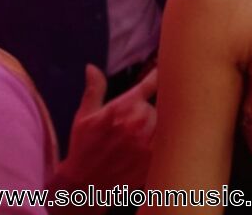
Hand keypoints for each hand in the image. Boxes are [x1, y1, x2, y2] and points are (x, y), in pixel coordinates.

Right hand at [55, 65, 156, 190]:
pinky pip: (167, 142)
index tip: (165, 70)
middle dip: (151, 110)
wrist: (84, 185)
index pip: (151, 83)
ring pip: (166, 122)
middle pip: (161, 104)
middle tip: (135, 123)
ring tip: (139, 137)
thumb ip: (94, 90)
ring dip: (156, 126)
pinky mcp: (155, 158)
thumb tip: (92, 67)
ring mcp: (149, 140)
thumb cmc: (84, 148)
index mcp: (124, 107)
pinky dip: (161, 142)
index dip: (160, 74)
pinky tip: (146, 148)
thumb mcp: (85, 117)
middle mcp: (139, 121)